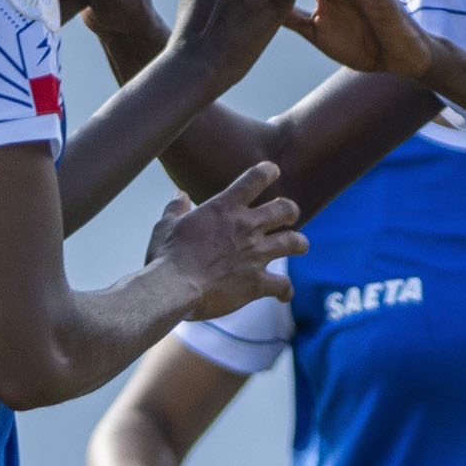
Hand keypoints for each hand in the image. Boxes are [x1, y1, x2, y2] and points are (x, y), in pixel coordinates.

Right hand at [147, 159, 303, 320]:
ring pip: (294, 242)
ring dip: (299, 243)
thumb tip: (179, 195)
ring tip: (301, 246)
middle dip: (291, 211)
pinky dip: (285, 290)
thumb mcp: (165, 226)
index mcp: (224, 208)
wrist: (174, 287)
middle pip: (285, 208)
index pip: (255, 179)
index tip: (273, 170)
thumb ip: (175, 208)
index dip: (268, 171)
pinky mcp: (257, 282)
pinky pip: (282, 285)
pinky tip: (284, 294)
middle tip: (290, 216)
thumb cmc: (167, 255)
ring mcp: (255, 254)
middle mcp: (246, 226)